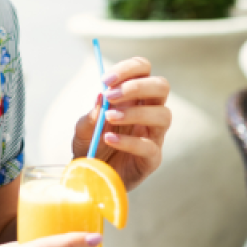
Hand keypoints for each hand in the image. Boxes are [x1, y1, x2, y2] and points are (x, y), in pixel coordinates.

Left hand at [71, 57, 170, 190]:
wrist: (89, 177)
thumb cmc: (91, 146)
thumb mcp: (83, 128)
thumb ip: (92, 113)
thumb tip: (101, 94)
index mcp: (134, 96)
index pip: (143, 69)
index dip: (129, 69)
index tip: (106, 79)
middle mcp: (149, 111)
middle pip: (162, 86)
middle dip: (137, 86)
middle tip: (111, 96)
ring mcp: (154, 135)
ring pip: (163, 114)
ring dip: (135, 113)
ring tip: (110, 118)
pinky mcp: (152, 158)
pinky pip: (149, 146)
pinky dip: (128, 141)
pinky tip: (109, 139)